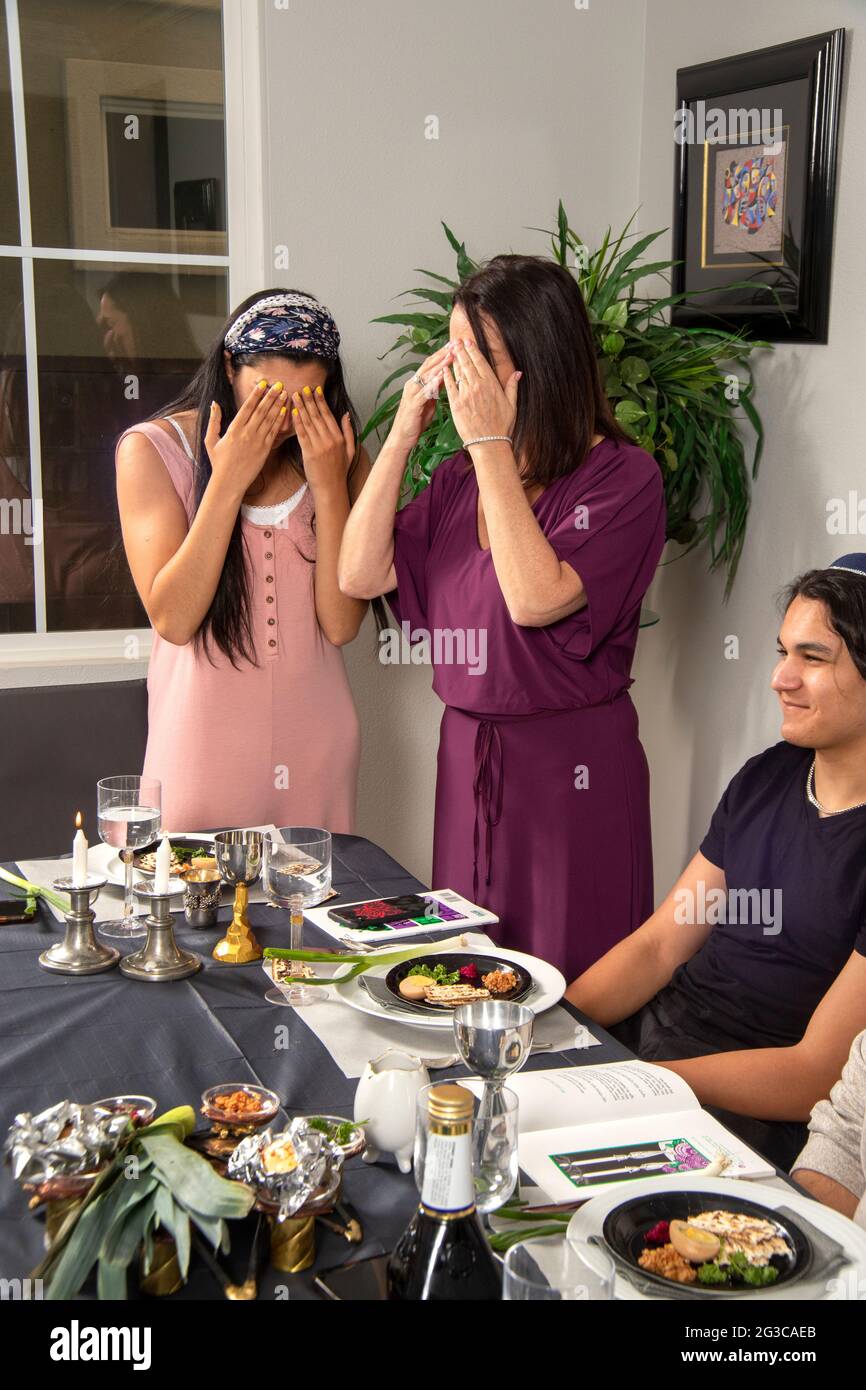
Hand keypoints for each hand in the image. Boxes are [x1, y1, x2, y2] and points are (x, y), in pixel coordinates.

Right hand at [205, 380, 287, 494]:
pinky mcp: (265, 450)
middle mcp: (247, 433)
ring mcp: (257, 441)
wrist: (229, 482)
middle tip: (279, 384)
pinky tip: (285, 411)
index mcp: (234, 428)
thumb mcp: (211, 440)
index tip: (263, 383)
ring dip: (277, 405)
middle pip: (261, 410)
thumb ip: (214, 421)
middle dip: (271, 396)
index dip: (256, 394)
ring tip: (284, 393)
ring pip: (269, 419)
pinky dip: (280, 420)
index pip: (247, 407)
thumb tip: (214, 403)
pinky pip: (274, 432)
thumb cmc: (218, 462)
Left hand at [291, 386, 354, 493]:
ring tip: (295, 395)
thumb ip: (348, 431)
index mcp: (339, 438)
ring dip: (301, 407)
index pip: (329, 415)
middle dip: (309, 400)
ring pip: (309, 422)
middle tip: (303, 388)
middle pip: (317, 415)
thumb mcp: (350, 451)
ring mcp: (319, 446)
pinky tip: (293, 412)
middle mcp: (330, 440)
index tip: (316, 390)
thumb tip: (346, 415)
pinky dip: (297, 422)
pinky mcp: (309, 453)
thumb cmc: (339, 471)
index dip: (321, 401)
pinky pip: (302, 434)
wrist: (331, 489)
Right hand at [386, 341, 455, 451]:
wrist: (402, 437)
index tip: (454, 346)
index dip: (441, 354)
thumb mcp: (429, 402)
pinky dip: (433, 383)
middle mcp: (412, 384)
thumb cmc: (415, 421)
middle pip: (428, 365)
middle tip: (454, 344)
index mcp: (417, 383)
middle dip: (442, 354)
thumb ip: (435, 389)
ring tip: (451, 355)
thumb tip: (446, 379)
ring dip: (440, 365)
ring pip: (427, 375)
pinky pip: (425, 391)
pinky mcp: (413, 403)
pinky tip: (442, 376)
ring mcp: (412, 393)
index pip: (430, 364)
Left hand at [442, 338, 519, 444]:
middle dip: (461, 350)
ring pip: (458, 372)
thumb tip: (518, 373)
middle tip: (455, 341)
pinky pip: (449, 386)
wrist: (489, 443)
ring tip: (450, 351)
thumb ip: (512, 386)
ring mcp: (465, 394)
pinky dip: (446, 376)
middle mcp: (478, 386)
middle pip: (467, 363)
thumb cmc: (502, 426)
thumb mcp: (512, 405)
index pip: (480, 362)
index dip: (473, 350)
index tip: (468, 342)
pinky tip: (443, 369)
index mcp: (491, 384)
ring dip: (453, 360)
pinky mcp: (456, 404)